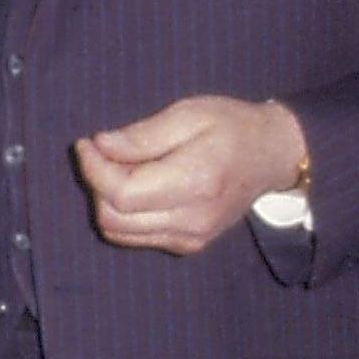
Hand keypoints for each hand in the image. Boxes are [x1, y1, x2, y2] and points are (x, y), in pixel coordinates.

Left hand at [74, 97, 306, 257]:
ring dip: (106, 200)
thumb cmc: (233, 126)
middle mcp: (193, 219)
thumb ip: (143, 134)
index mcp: (196, 182)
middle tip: (101, 150)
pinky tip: (136, 184)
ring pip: (120, 232)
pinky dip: (124, 213)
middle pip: (114, 218)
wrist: (272, 156)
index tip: (86, 143)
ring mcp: (192, 237)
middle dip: (96, 183)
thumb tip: (100, 145)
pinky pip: (136, 236)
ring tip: (118, 165)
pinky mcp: (189, 245)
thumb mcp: (189, 113)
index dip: (94, 169)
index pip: (122, 193)